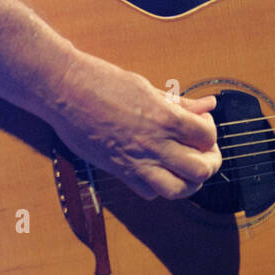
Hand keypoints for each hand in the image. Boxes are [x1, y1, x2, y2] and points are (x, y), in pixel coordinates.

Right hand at [40, 49, 221, 199]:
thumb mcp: (147, 86)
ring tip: (186, 167)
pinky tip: (158, 170)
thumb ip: (181, 102)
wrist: (64, 91)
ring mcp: (136, 162)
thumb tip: (208, 105)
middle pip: (200, 170)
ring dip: (189, 182)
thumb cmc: (102, 82)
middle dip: (209, 162)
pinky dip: (159, 187)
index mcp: (164, 118)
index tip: (202, 125)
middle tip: (203, 152)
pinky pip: (149, 193)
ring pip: (178, 190)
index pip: (207, 137)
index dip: (210, 132)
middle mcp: (154, 144)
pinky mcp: (119, 171)